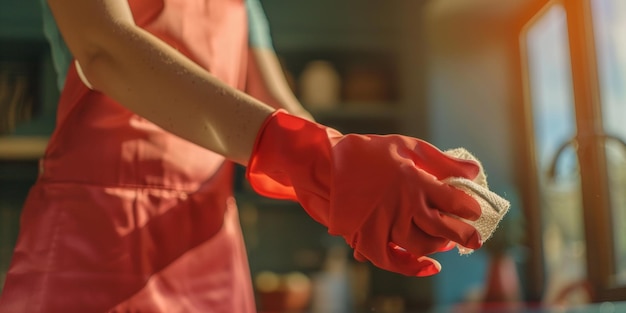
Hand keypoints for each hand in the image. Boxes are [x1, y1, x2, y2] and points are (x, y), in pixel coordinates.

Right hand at [247, 110, 481, 275]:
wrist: (327, 162)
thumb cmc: (369, 151)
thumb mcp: (407, 145)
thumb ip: (441, 160)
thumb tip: (473, 172)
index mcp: (414, 181)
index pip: (453, 201)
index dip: (468, 208)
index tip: (475, 211)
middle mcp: (402, 205)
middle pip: (442, 228)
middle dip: (464, 236)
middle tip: (474, 239)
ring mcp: (384, 223)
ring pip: (420, 245)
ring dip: (439, 246)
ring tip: (446, 242)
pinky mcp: (368, 236)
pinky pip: (393, 260)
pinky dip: (411, 267)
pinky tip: (427, 266)